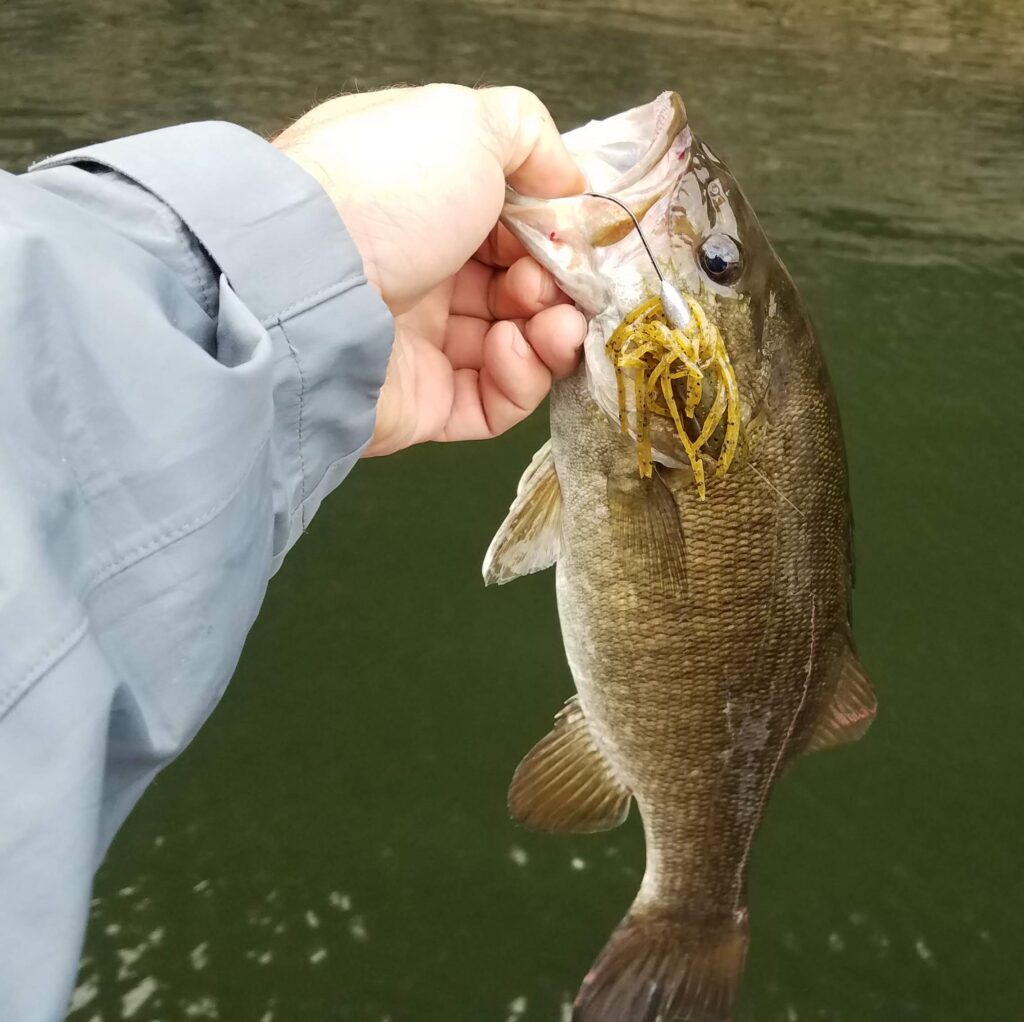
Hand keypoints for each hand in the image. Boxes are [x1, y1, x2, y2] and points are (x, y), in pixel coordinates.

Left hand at [274, 84, 586, 455]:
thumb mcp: (463, 122)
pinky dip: (522, 379)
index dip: (549, 228)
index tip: (572, 232)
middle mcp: (419, 271)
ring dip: (551, 333)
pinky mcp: (422, 404)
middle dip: (554, 284)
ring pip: (513, 347)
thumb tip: (570, 178)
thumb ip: (528, 136)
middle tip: (559, 280)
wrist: (309, 284)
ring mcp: (418, 342)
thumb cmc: (384, 191)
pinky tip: (516, 349)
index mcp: (422, 204)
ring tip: (554, 322)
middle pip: (515, 286)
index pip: (506, 222)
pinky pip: (492, 402)